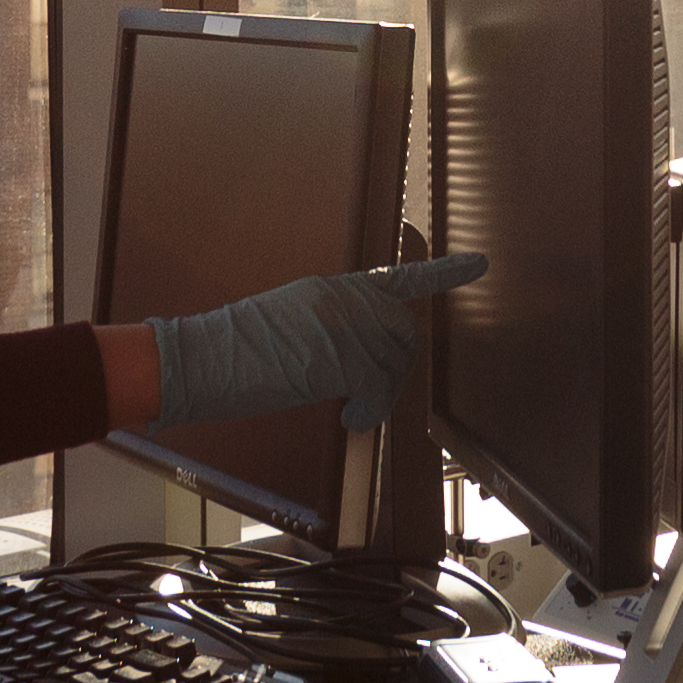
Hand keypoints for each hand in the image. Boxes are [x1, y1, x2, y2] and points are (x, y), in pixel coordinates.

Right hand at [147, 252, 484, 431]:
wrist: (206, 357)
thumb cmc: (235, 352)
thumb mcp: (290, 323)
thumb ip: (333, 329)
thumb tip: (358, 363)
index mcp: (334, 288)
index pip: (398, 276)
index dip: (443, 273)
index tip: (477, 265)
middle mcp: (346, 298)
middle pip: (403, 334)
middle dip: (395, 369)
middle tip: (366, 395)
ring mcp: (347, 324)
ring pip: (394, 364)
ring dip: (379, 394)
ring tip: (348, 408)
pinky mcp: (345, 355)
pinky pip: (380, 390)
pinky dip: (370, 411)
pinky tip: (348, 417)